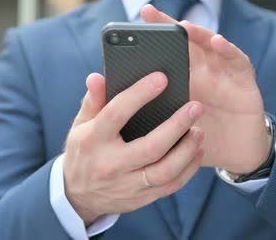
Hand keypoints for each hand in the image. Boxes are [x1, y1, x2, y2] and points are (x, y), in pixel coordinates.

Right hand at [63, 72, 204, 224]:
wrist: (77, 195)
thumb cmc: (84, 150)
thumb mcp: (81, 124)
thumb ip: (93, 100)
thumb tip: (97, 77)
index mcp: (93, 140)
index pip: (117, 113)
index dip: (139, 94)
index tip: (161, 79)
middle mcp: (111, 164)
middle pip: (151, 146)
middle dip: (177, 125)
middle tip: (195, 107)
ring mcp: (126, 185)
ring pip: (165, 171)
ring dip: (187, 150)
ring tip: (199, 131)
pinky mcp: (140, 198)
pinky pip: (170, 186)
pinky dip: (188, 169)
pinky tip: (196, 151)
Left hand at [142, 5, 271, 174]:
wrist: (237, 158)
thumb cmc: (203, 140)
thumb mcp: (174, 129)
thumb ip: (154, 116)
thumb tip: (123, 112)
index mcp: (184, 82)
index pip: (164, 56)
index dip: (148, 43)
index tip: (125, 30)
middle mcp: (203, 72)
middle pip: (184, 44)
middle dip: (167, 26)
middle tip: (148, 12)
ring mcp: (224, 75)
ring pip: (210, 47)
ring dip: (197, 34)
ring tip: (182, 26)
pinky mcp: (245, 83)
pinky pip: (238, 61)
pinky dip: (229, 50)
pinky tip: (218, 41)